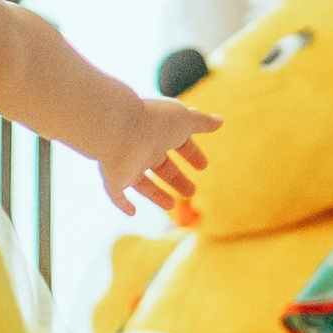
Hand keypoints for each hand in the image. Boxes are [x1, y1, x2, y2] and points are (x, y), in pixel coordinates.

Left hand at [92, 94, 214, 221]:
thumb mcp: (184, 121)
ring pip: (142, 182)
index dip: (191, 153)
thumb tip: (220, 121)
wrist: (118, 129)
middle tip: (192, 192)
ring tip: (172, 205)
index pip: (177, 142)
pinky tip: (132, 211)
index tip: (203, 166)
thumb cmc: (154, 122)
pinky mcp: (113, 180)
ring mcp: (125, 164)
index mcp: (159, 130)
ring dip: (156, 194)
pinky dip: (123, 203)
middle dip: (176, 178)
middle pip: (161, 165)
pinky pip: (116, 194)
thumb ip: (202, 123)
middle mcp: (142, 147)